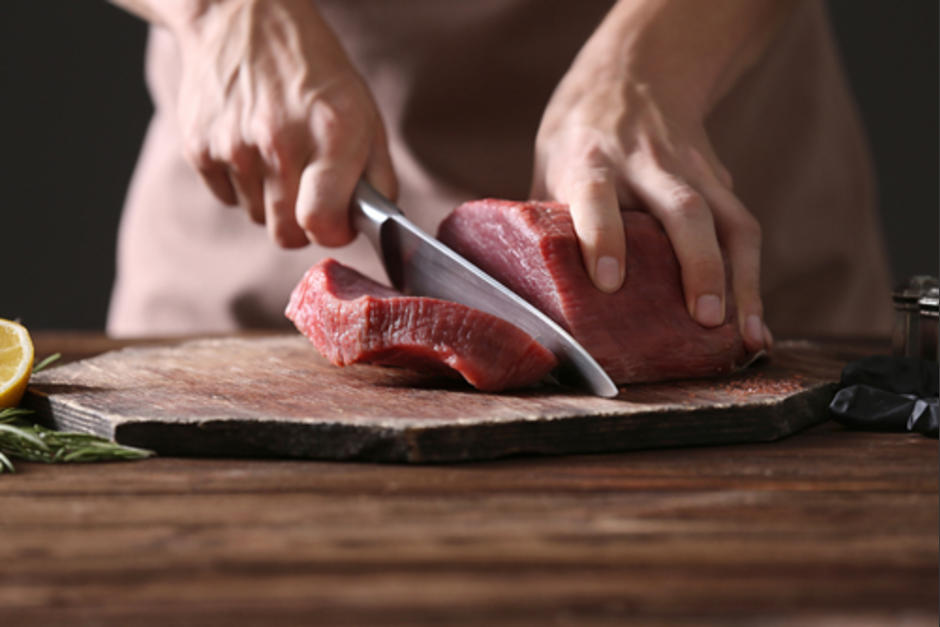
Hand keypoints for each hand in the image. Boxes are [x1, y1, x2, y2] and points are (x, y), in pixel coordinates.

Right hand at [172, 0, 395, 246]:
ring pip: (256, 218)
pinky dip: (241, 183)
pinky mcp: (199, 147)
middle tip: (309, 195)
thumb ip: (378, 174)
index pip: (322, 223)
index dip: (333, 232)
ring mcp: (234, 146)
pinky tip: (250, 144)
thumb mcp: (364, 111)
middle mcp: (280, 141)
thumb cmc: (314, 71)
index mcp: (332, 133)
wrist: (241, 16)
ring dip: (271, 200)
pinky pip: (226, 197)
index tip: (337, 221)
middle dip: (301, 225)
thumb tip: (377, 225)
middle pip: (285, 235)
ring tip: (278, 154)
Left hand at [531, 1, 778, 352]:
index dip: (602, 237)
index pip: (597, 196)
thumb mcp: (549, 168)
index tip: (607, 282)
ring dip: (740, 280)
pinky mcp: (720, 181)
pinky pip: (742, 230)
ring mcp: (691, 170)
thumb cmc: (579, 138)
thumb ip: (547, 226)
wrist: (635, 72)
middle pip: (682, 208)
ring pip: (726, 220)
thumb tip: (536, 297)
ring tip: (745, 335)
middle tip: (703, 317)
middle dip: (697, 264)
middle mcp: (646, 163)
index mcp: (592, 160)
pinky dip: (751, 279)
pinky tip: (753, 326)